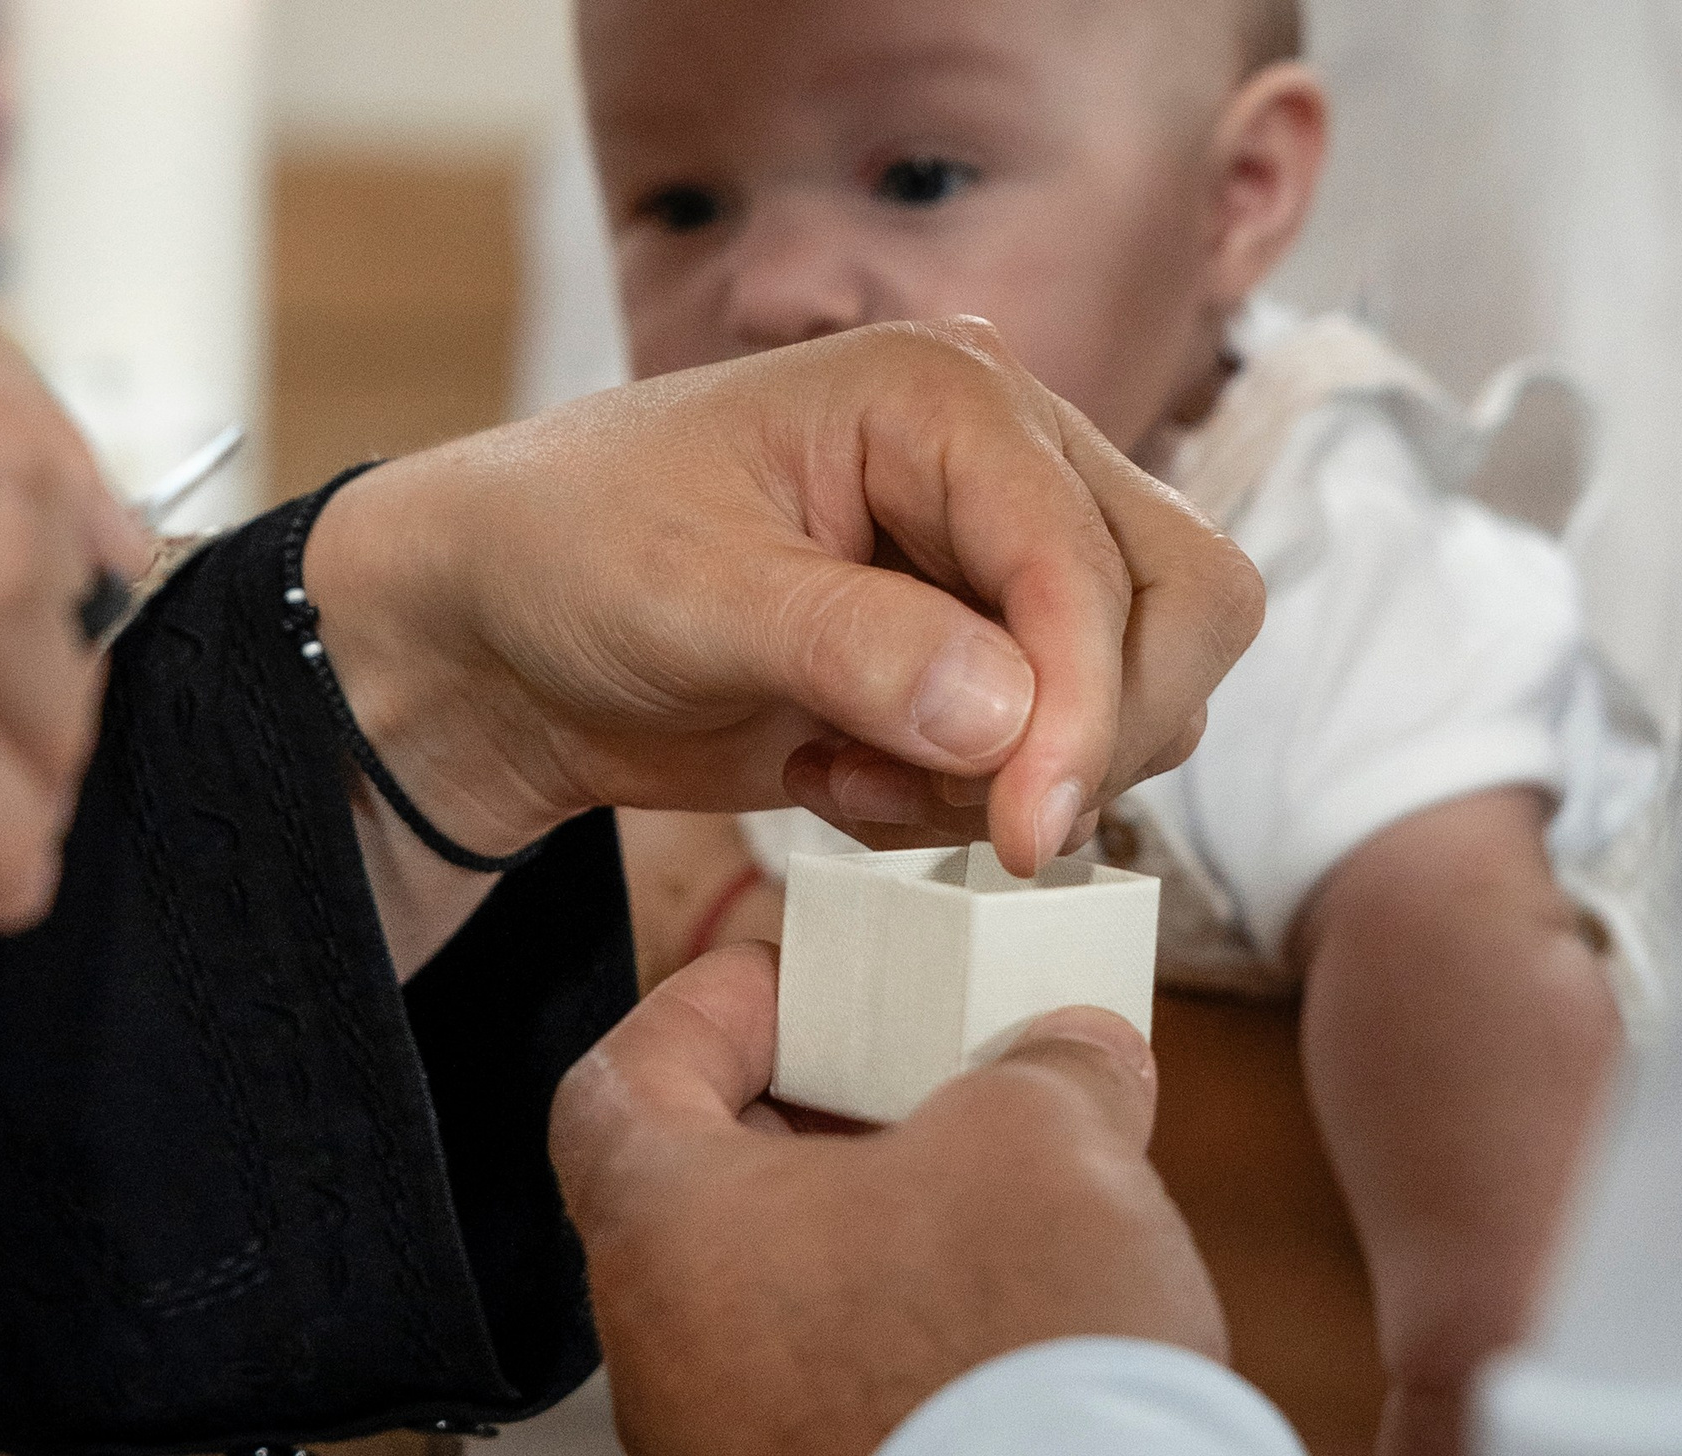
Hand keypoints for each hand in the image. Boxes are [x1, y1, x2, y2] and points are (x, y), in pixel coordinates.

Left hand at [303, 318, 1260, 877]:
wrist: (500, 634)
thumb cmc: (568, 559)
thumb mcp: (689, 598)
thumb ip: (852, 650)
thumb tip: (1011, 718)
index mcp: (942, 396)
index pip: (1091, 558)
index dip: (1085, 704)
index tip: (1025, 834)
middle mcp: (1004, 459)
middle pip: (1181, 604)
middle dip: (1092, 735)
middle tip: (964, 818)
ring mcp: (1003, 556)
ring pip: (1144, 688)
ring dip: (1019, 775)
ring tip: (849, 774)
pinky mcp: (986, 647)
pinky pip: (1064, 747)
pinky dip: (977, 796)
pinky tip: (846, 776)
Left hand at [550, 943, 1226, 1455]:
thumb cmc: (1012, 1353)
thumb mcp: (1046, 1127)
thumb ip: (1045, 1063)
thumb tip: (1070, 1057)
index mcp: (663, 1234)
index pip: (619, 1083)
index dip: (705, 1010)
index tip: (795, 984)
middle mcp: (661, 1365)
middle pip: (703, 1202)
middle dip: (819, 1127)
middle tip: (921, 1087)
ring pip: (769, 1318)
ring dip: (864, 1248)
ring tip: (989, 1214)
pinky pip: (823, 1419)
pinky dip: (893, 1356)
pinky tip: (1001, 1342)